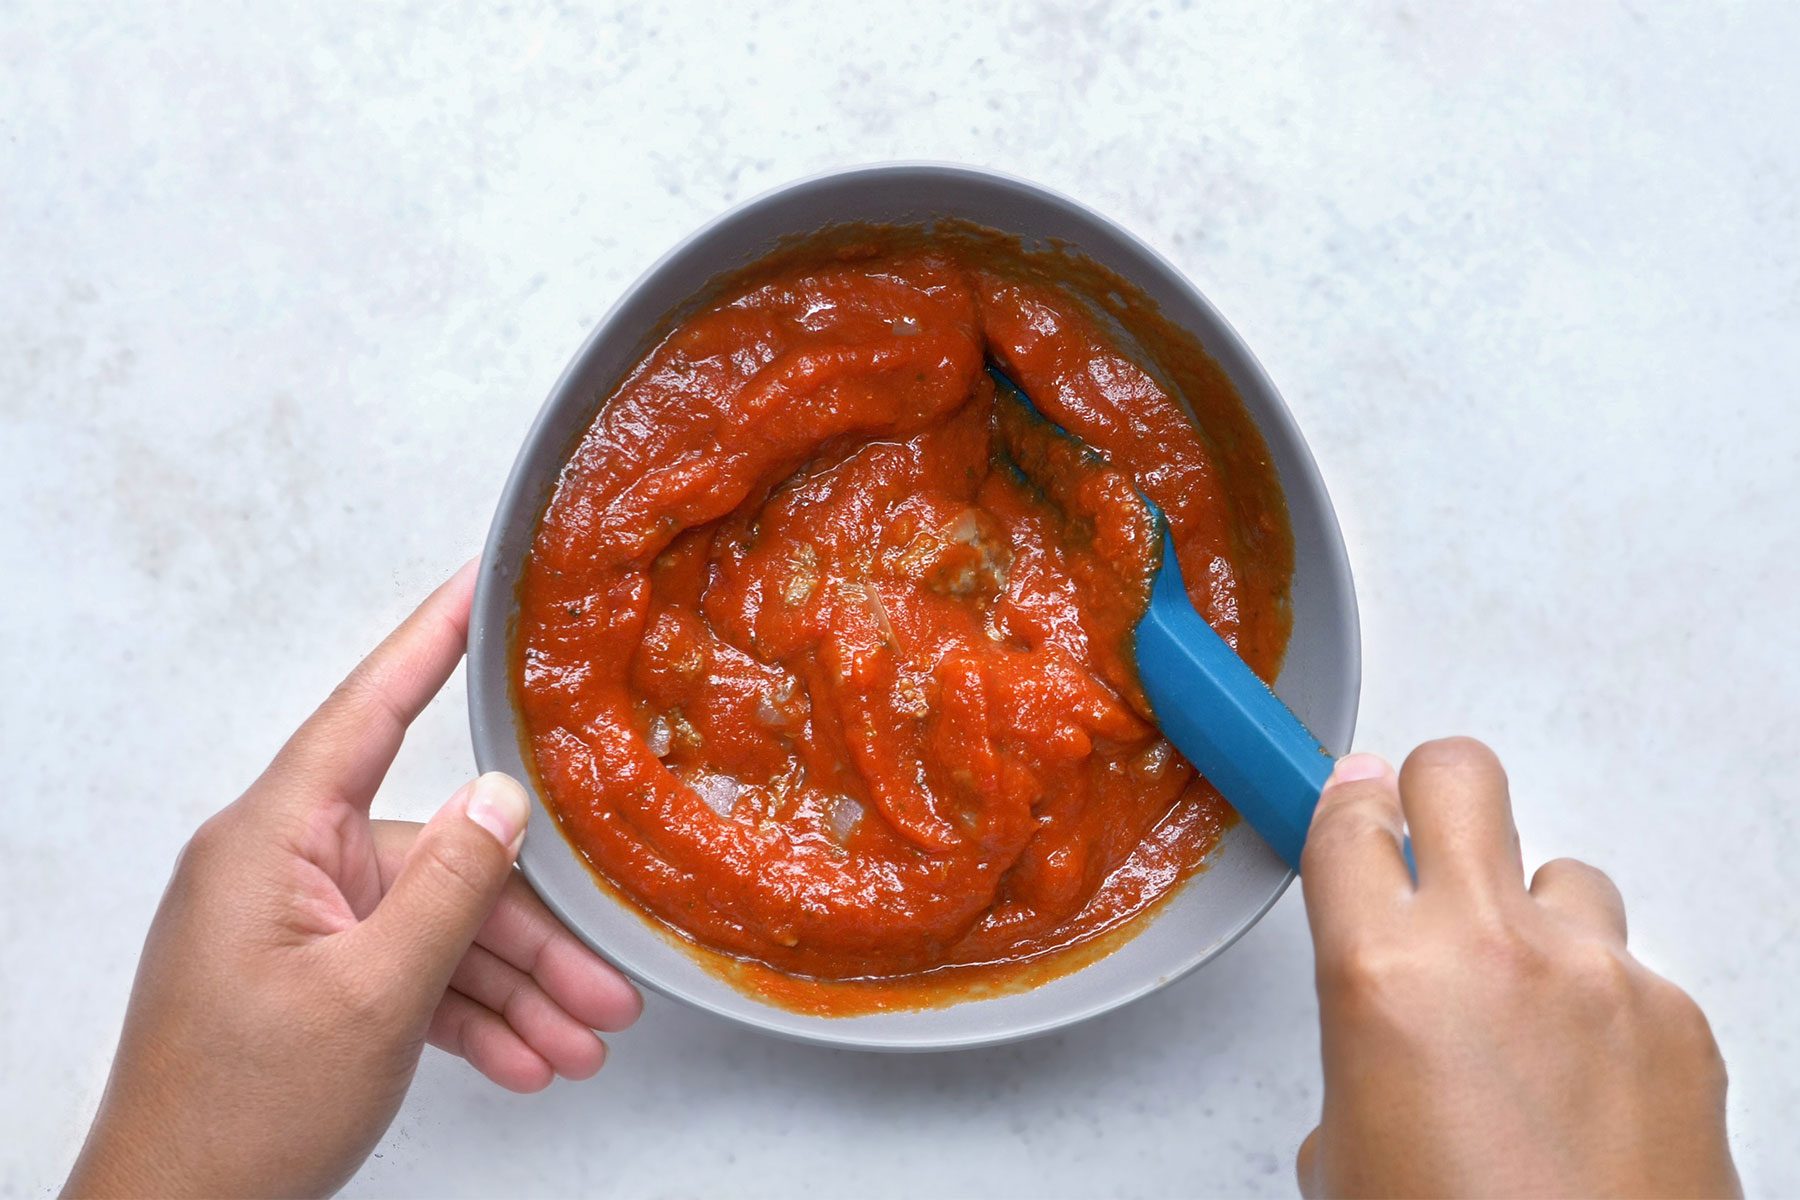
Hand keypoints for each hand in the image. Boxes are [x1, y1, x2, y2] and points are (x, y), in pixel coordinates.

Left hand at [64, 561, 641, 1198]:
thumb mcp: (373, 997)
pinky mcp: (316, 978)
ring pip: (439, 926)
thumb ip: (452, 886)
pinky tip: (529, 1059)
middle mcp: (288, 868)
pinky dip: (471, 1014)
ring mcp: (303, 927)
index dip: (432, 639)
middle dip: (530, 928)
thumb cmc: (238, 1115)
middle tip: (607, 982)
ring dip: (515, 986)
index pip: (368, 711)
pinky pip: (412, 973)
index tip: (484, 580)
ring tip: (582, 1040)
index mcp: (274, 841)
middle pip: (440, 857)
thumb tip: (503, 797)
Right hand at [1297, 738, 1738, 1197]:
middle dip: (1436, 796)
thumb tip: (1389, 1037)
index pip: (1352, 819)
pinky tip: (1589, 1089)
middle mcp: (1492, 950)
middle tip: (1432, 846)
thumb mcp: (1346, 1153)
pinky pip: (1628, 970)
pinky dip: (1601, 1007)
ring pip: (1562, 874)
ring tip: (1526, 1012)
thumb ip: (1358, 1052)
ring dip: (1533, 920)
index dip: (1347, 806)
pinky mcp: (1680, 1018)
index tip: (1354, 807)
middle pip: (1462, 776)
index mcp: (1381, 975)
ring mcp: (1598, 976)